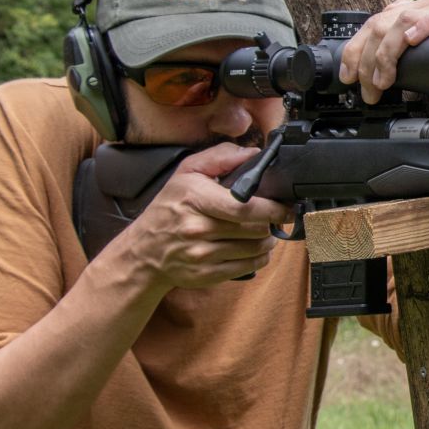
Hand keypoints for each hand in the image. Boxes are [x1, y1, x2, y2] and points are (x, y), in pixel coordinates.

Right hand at [109, 143, 288, 291]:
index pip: (245, 207)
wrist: (143, 252)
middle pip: (255, 229)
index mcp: (195, 198)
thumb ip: (220, 157)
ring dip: (268, 240)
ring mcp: (201, 254)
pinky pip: (248, 267)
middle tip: (277, 217)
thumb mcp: (186, 173)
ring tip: (265, 231)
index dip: (273, 208)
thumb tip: (253, 154)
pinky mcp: (206, 274)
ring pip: (255, 248)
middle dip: (272, 223)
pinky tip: (256, 248)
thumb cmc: (168, 209)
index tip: (286, 207)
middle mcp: (197, 228)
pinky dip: (259, 257)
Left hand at [338, 0, 428, 104]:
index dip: (355, 49)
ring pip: (405, 19)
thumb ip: (391, 64)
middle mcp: (428, 9)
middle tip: (370, 90)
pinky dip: (423, 25)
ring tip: (385, 82)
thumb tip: (358, 74)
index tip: (348, 76)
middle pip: (384, 21)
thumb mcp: (410, 73)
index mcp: (412, 15)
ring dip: (387, 53)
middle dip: (369, 59)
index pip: (374, 22)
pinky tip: (411, 39)